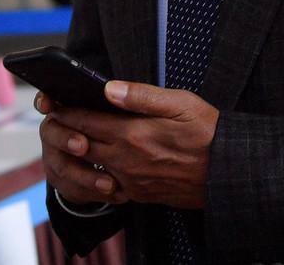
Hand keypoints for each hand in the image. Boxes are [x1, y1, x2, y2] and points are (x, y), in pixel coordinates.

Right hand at [36, 92, 129, 207]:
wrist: (132, 157)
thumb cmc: (137, 124)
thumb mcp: (145, 107)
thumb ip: (134, 95)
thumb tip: (112, 89)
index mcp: (73, 106)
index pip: (51, 98)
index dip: (46, 99)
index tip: (47, 105)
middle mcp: (60, 130)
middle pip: (52, 132)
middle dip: (65, 139)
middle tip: (82, 146)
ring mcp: (58, 156)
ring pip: (61, 166)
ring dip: (83, 175)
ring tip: (109, 183)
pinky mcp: (65, 180)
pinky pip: (70, 189)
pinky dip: (91, 193)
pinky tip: (115, 194)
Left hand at [47, 81, 218, 209]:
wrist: (228, 172)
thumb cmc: (209, 133)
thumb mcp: (180, 103)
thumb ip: (141, 95)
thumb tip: (109, 88)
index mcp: (133, 135)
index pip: (86, 121)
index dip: (67, 111)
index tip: (54, 103)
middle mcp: (127, 161)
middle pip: (83, 144)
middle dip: (67, 131)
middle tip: (57, 118)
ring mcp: (132, 181)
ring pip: (93, 166)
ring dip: (81, 152)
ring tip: (75, 137)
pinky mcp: (141, 194)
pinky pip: (110, 184)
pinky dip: (100, 172)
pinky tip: (103, 162)